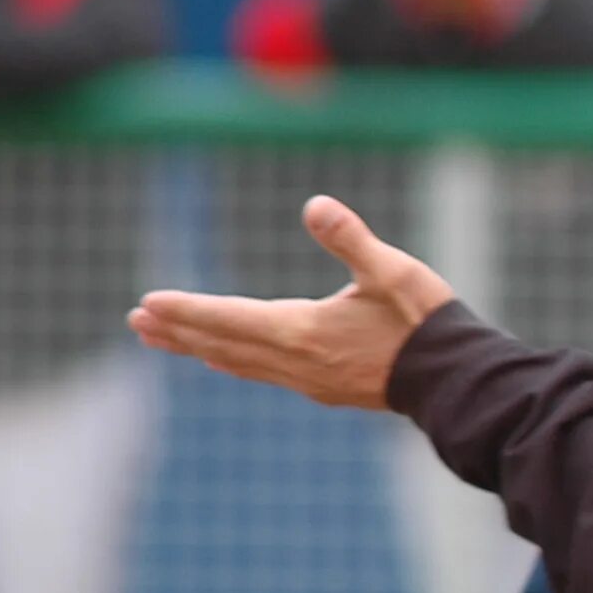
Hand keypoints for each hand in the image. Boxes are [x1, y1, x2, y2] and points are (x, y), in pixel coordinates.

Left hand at [128, 196, 456, 410]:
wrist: (455, 379)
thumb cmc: (424, 322)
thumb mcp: (391, 271)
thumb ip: (350, 238)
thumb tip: (314, 204)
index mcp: (304, 331)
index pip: (231, 318)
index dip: (188, 310)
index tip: (147, 303)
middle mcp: (296, 361)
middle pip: (224, 345)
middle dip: (179, 331)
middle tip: (137, 322)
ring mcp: (309, 380)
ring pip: (239, 362)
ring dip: (199, 348)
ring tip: (166, 340)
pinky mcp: (324, 388)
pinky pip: (262, 373)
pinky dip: (233, 361)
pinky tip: (225, 360)